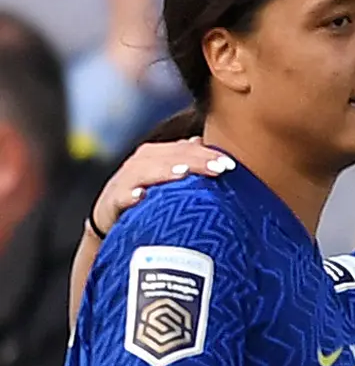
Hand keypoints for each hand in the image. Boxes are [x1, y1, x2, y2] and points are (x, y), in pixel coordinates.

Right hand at [89, 139, 234, 236]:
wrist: (112, 224)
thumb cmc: (149, 201)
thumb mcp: (170, 183)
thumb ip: (184, 163)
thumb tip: (200, 141)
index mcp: (156, 156)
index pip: (185, 149)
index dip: (207, 154)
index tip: (231, 165)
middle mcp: (139, 164)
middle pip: (169, 156)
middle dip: (195, 161)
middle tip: (220, 168)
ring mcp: (123, 182)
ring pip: (144, 171)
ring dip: (164, 171)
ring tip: (184, 174)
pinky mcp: (110, 202)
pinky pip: (119, 197)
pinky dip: (128, 195)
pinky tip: (141, 196)